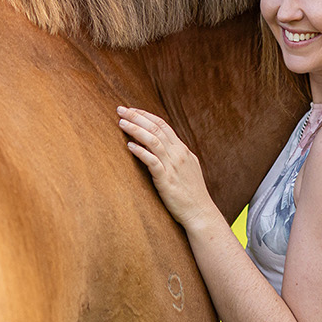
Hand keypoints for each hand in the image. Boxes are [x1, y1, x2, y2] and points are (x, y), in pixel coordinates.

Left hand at [117, 106, 215, 230]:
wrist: (200, 212)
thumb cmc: (192, 193)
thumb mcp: (187, 168)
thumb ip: (176, 156)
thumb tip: (164, 146)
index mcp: (182, 150)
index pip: (163, 125)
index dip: (146, 115)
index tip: (132, 110)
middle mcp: (178, 154)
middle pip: (156, 128)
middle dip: (137, 117)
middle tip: (121, 109)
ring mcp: (173, 166)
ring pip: (153, 141)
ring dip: (136, 130)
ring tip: (121, 123)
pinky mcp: (166, 180)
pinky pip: (152, 161)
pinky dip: (141, 152)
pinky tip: (130, 146)